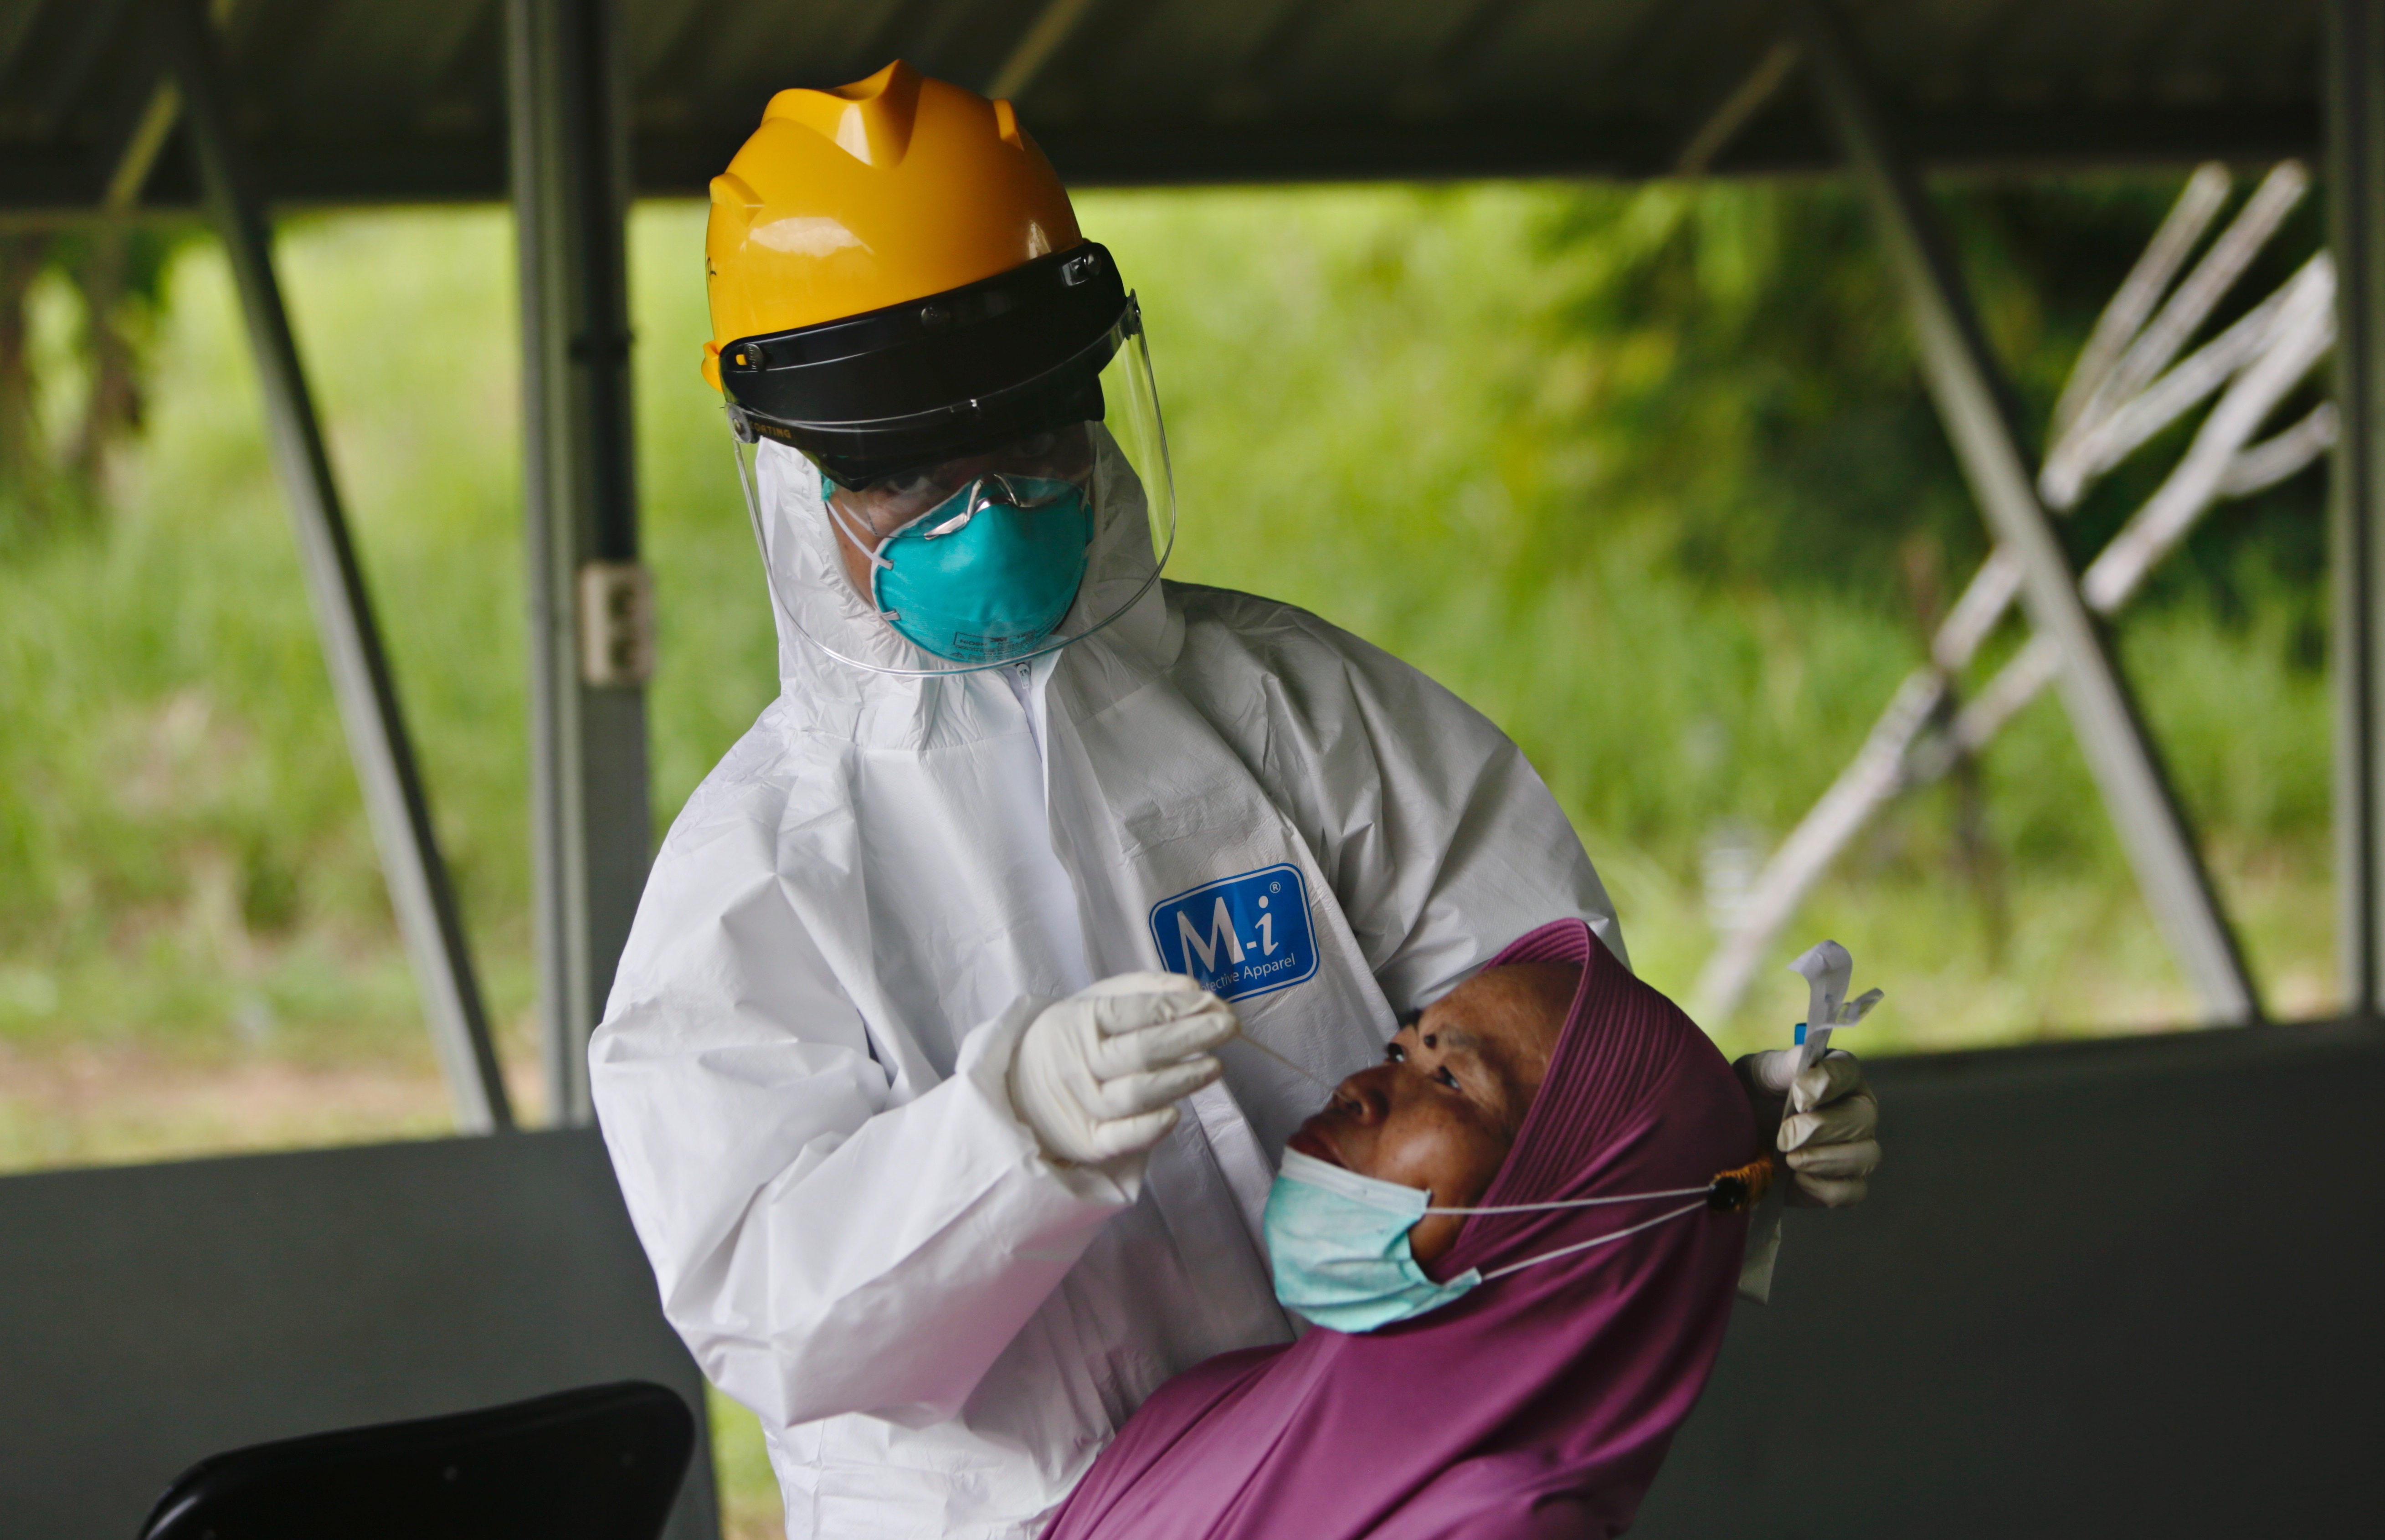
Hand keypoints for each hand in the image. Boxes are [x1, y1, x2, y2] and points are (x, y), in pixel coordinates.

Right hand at [1008, 972, 1238, 1165]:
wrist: (1017, 1088)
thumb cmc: (1071, 1039)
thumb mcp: (1095, 1001)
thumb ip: (1145, 990)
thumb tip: (1195, 990)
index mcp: (1078, 1020)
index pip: (1134, 1012)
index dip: (1178, 1008)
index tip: (1214, 1003)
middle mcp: (1078, 1062)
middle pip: (1141, 1050)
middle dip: (1191, 1036)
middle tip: (1228, 1027)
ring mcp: (1082, 1105)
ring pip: (1137, 1094)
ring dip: (1182, 1079)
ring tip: (1215, 1066)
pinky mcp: (1088, 1142)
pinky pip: (1121, 1138)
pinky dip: (1150, 1129)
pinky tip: (1175, 1114)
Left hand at [1732, 1048, 1879, 1206]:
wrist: (1735, 1137)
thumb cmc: (1753, 1096)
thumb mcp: (1760, 1074)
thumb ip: (1784, 1065)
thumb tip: (1807, 1066)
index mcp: (1839, 1075)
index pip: (1847, 1071)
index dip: (1825, 1084)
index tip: (1797, 1097)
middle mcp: (1857, 1110)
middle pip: (1863, 1118)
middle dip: (1820, 1128)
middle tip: (1784, 1136)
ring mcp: (1857, 1148)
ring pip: (1866, 1156)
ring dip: (1823, 1159)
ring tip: (1788, 1158)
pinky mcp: (1846, 1183)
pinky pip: (1852, 1192)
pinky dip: (1823, 1188)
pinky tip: (1796, 1179)